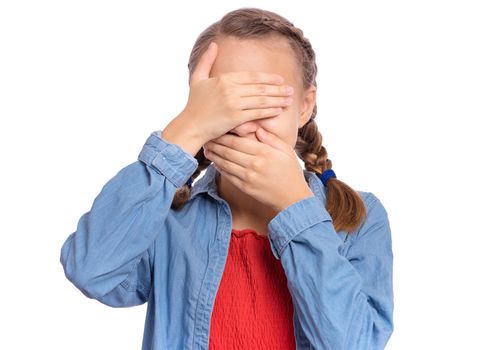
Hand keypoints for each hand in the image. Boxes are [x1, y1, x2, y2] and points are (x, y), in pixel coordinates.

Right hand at [180, 41, 294, 143]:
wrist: (190, 126)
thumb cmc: (194, 104)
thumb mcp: (197, 79)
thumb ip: (206, 60)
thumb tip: (214, 44)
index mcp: (224, 79)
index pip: (252, 77)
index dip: (268, 78)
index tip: (280, 79)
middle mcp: (230, 90)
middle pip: (260, 88)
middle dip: (278, 89)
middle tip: (290, 89)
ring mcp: (233, 104)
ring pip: (261, 100)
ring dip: (278, 99)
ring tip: (289, 99)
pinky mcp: (235, 118)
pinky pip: (257, 113)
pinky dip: (270, 111)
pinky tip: (279, 110)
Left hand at [203, 127, 314, 212]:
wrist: (293, 198)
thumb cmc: (291, 172)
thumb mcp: (286, 151)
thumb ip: (271, 138)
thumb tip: (257, 128)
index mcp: (264, 152)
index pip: (238, 140)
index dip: (224, 135)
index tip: (216, 129)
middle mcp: (255, 164)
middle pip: (228, 151)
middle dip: (215, 143)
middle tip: (206, 137)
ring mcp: (249, 177)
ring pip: (225, 163)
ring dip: (214, 155)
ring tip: (207, 149)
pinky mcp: (245, 188)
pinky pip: (228, 175)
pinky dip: (220, 168)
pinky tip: (215, 162)